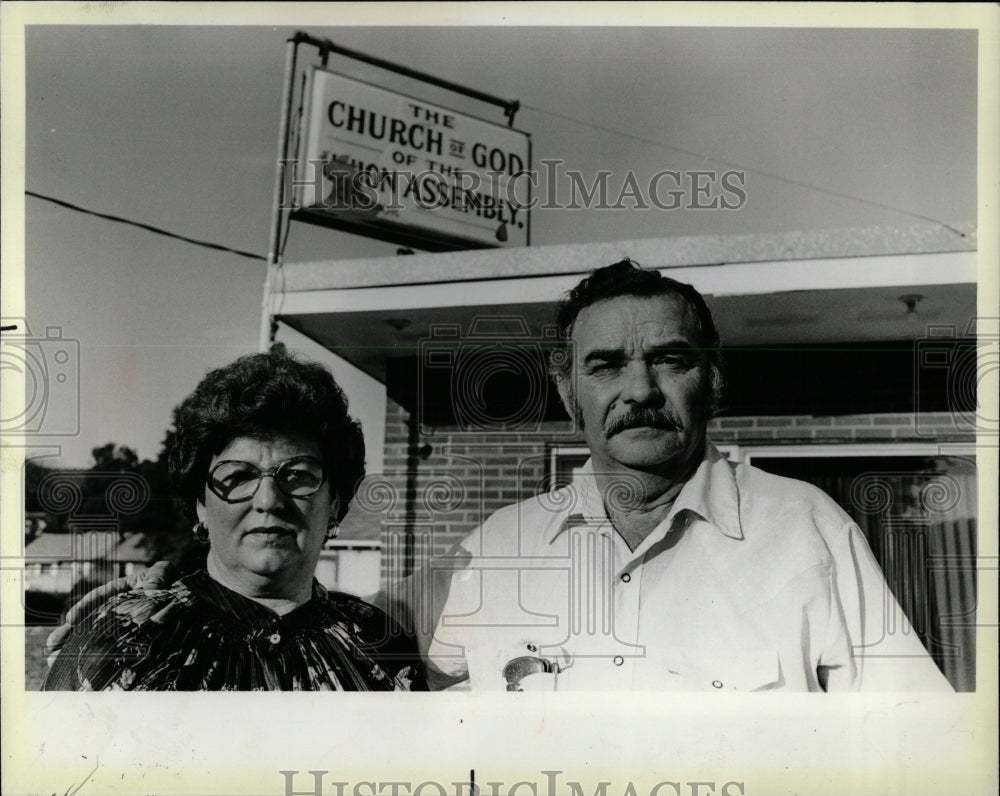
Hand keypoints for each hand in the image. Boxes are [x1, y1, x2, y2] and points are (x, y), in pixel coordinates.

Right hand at [45, 560, 178, 663]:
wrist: (192, 600)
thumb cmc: (176, 583)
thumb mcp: (165, 573)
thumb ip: (157, 576)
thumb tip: (150, 590)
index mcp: (122, 591)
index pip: (99, 598)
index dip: (84, 608)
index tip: (71, 620)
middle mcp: (119, 610)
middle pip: (90, 621)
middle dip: (70, 633)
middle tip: (52, 644)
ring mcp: (124, 626)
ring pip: (94, 638)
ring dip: (74, 648)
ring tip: (54, 659)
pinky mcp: (131, 642)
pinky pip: (110, 651)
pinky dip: (94, 659)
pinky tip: (79, 669)